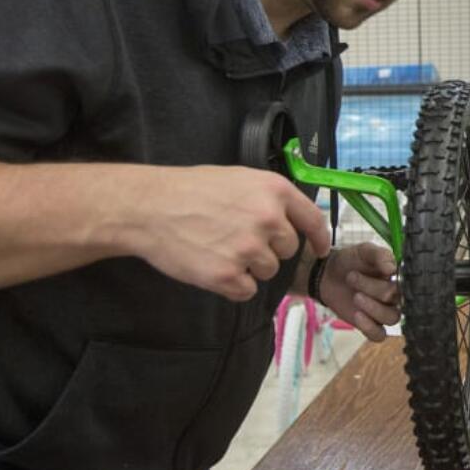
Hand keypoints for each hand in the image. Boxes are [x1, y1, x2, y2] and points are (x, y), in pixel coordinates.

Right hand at [125, 166, 329, 300]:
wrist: (148, 207)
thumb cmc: (191, 190)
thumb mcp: (240, 179)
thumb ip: (271, 198)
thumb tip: (294, 220)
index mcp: (275, 191)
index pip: (314, 220)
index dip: (319, 238)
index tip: (320, 249)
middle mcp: (268, 219)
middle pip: (289, 250)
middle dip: (269, 249)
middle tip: (237, 238)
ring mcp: (249, 249)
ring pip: (268, 271)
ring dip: (249, 267)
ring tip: (219, 247)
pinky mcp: (228, 275)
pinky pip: (246, 290)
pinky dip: (232, 285)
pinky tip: (212, 265)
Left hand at [317, 242, 398, 341]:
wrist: (327, 274)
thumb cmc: (350, 260)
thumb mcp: (364, 251)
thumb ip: (379, 255)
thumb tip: (393, 269)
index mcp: (399, 277)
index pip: (408, 284)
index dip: (398, 282)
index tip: (385, 274)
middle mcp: (395, 296)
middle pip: (396, 299)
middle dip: (373, 288)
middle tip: (352, 276)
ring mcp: (384, 311)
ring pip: (392, 318)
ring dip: (373, 308)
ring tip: (356, 296)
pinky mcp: (371, 325)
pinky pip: (379, 334)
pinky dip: (369, 327)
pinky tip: (357, 314)